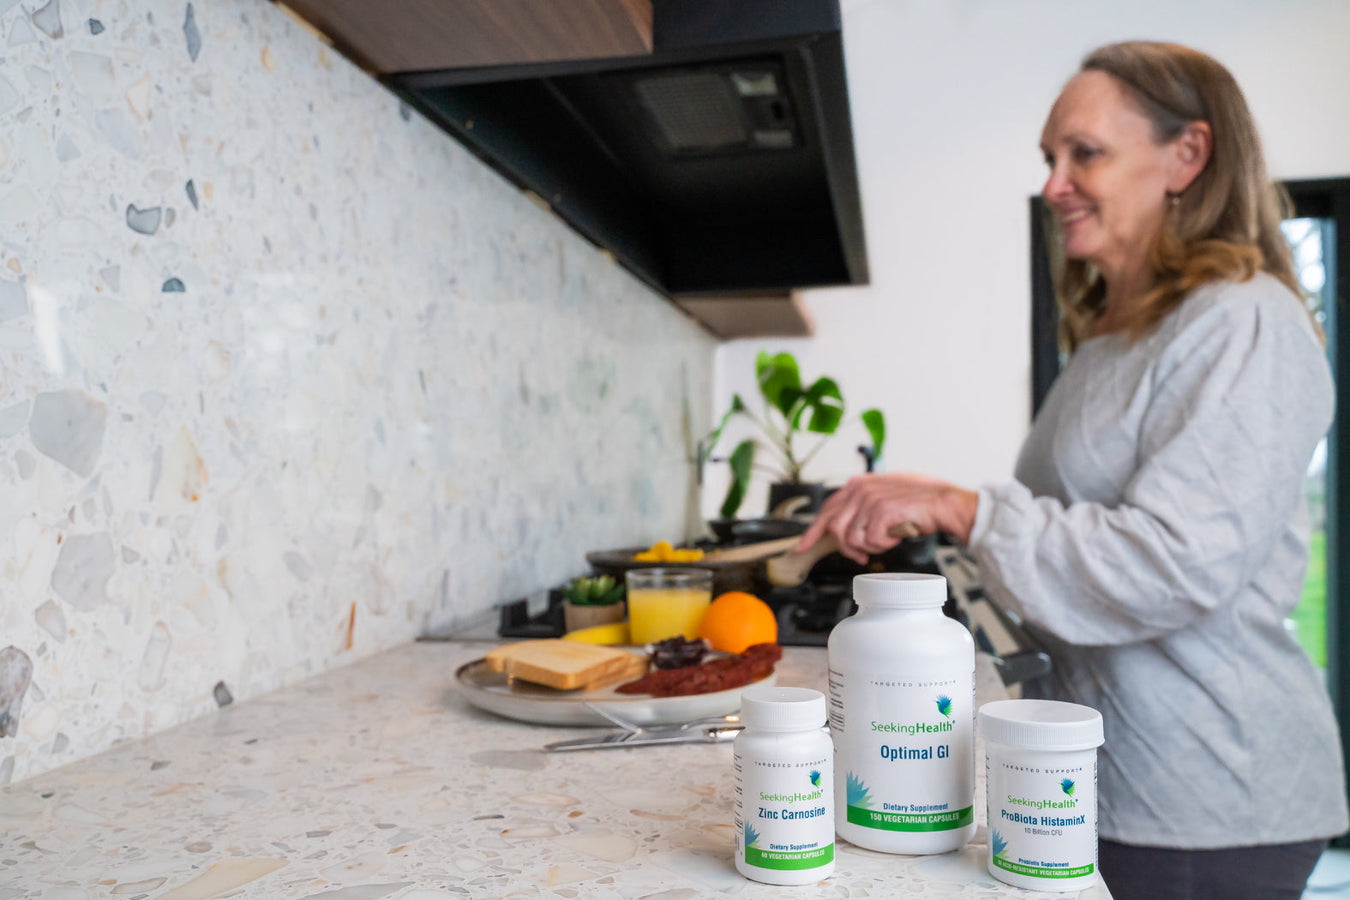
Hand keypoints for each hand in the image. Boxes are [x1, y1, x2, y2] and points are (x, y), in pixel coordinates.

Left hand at [794, 473, 978, 564]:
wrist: (944, 503)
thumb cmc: (919, 503)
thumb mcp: (885, 496)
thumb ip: (864, 505)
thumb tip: (846, 527)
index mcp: (857, 483)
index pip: (827, 510)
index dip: (814, 531)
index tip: (803, 546)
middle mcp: (859, 488)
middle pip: (834, 528)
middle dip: (845, 549)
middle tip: (859, 557)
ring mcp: (870, 499)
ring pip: (851, 538)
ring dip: (868, 548)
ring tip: (884, 543)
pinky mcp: (881, 511)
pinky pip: (870, 540)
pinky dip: (883, 545)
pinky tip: (895, 537)